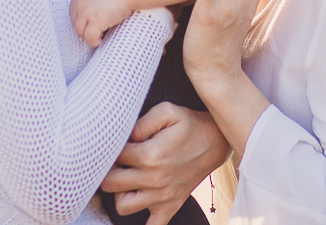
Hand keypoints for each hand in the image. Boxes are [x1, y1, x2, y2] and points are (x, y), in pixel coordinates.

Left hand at [70, 0, 133, 46]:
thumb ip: (89, 3)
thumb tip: (87, 20)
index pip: (73, 15)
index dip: (84, 22)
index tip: (93, 25)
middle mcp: (79, 3)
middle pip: (76, 25)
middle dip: (86, 30)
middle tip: (99, 30)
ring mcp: (86, 12)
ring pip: (81, 33)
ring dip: (90, 37)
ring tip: (101, 34)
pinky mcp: (96, 20)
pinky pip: (90, 38)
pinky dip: (95, 42)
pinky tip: (101, 39)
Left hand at [101, 103, 229, 224]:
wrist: (216, 141)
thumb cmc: (189, 124)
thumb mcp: (167, 111)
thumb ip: (140, 122)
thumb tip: (124, 136)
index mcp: (150, 155)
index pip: (113, 156)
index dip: (112, 147)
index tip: (119, 142)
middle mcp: (153, 179)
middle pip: (110, 183)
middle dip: (109, 170)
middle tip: (119, 161)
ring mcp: (162, 196)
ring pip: (122, 206)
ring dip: (120, 193)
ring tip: (127, 179)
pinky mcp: (171, 205)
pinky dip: (144, 221)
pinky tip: (141, 204)